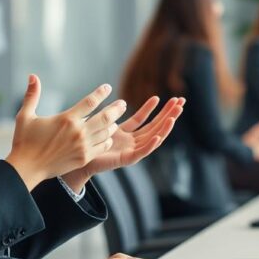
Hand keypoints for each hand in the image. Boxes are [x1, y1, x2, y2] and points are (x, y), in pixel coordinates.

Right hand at [5, 75, 124, 190]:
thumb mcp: (25, 116)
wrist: (27, 168)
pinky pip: (102, 147)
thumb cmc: (24, 141)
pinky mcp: (84, 158)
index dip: (101, 93)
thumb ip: (32, 95)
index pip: (90, 102)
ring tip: (117, 119)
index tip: (107, 88)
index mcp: (67, 119)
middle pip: (105, 117)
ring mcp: (83, 146)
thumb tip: (32, 76)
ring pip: (106, 133)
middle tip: (123, 103)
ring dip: (113, 124)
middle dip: (116, 109)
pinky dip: (107, 140)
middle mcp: (78, 132)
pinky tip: (109, 137)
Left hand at [62, 96, 184, 189]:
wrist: (77, 160)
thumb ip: (112, 115)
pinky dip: (151, 145)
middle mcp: (131, 142)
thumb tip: (120, 102)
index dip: (154, 109)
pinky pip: (142, 152)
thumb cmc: (87, 143)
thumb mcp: (102, 124)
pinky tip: (159, 136)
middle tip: (181, 102)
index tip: (165, 97)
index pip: (144, 119)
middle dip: (168, 114)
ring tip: (174, 116)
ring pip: (153, 138)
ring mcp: (131, 151)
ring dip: (164, 127)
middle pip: (154, 126)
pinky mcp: (127, 160)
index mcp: (126, 134)